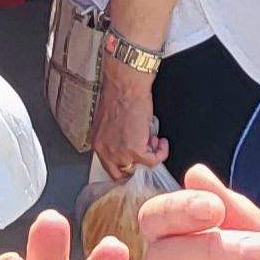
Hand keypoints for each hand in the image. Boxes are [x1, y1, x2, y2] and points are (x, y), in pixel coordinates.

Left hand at [90, 60, 166, 180]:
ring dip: (150, 156)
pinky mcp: (135, 150)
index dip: (125, 165)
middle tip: (147, 155)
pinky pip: (153, 160)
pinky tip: (161, 142)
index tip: (135, 161)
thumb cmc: (118, 97)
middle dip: (137, 165)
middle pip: (121, 173)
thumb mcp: (110, 124)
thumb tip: (129, 145)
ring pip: (139, 167)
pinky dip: (161, 152)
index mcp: (98, 143)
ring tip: (154, 141)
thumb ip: (115, 139)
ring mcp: (119, 152)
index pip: (109, 166)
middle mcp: (105, 151)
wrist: (125, 87)